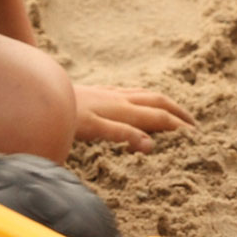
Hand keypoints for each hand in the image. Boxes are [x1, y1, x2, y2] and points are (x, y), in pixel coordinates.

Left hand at [73, 82, 195, 151]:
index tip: (195, 136)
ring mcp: (109, 93)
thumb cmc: (64, 116)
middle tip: (193, 124)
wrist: (40, 94)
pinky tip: (139, 100)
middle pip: (155, 101)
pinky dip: (143, 96)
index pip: (157, 118)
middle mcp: (119, 98)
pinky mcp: (99, 91)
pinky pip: (129, 91)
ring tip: (174, 111)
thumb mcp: (93, 130)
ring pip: (144, 94)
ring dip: (163, 102)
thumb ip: (122, 135)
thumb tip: (150, 145)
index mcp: (121, 110)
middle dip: (177, 112)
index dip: (177, 126)